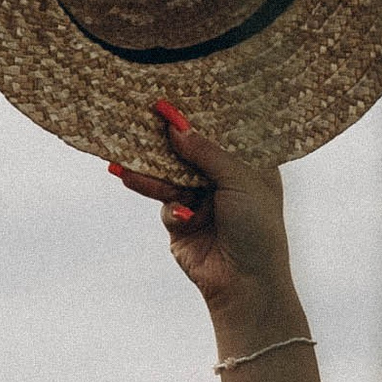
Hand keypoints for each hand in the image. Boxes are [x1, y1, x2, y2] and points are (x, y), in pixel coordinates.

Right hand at [107, 100, 293, 338]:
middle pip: (189, 151)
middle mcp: (225, 179)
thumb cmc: (257, 229)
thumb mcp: (239, 181)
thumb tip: (175, 125)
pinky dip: (166, 205)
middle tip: (138, 118)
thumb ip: (207, 151)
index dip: (199, 114)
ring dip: (150, 172)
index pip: (222, 131)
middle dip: (165, 139)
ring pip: (170, 176)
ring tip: (123, 161)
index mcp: (249, 165)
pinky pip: (165, 204)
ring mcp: (202, 200)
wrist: (246, 285)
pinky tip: (176, 214)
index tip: (172, 96)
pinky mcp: (182, 223)